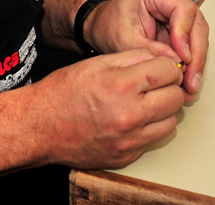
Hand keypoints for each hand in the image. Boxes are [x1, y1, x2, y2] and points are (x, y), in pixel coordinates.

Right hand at [31, 49, 184, 168]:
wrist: (39, 128)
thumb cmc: (62, 93)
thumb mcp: (96, 63)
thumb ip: (133, 58)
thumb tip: (161, 58)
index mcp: (121, 86)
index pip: (169, 71)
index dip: (166, 66)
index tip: (160, 67)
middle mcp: (128, 116)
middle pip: (175, 98)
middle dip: (169, 87)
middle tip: (154, 84)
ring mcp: (128, 141)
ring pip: (170, 122)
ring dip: (162, 111)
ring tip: (144, 103)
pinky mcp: (126, 157)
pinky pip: (152, 140)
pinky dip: (148, 129)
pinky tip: (131, 120)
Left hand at [85, 0, 208, 101]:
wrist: (103, 23)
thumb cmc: (109, 24)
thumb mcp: (123, 40)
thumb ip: (149, 50)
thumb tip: (175, 62)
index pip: (183, 8)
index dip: (185, 35)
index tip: (183, 59)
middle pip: (196, 22)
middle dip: (196, 54)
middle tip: (191, 80)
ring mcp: (178, 6)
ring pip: (198, 33)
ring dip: (196, 61)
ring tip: (190, 85)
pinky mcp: (180, 22)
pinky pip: (192, 40)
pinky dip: (191, 61)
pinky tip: (188, 79)